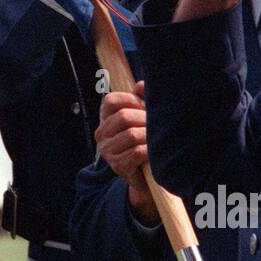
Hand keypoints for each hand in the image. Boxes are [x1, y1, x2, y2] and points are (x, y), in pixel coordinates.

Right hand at [96, 84, 158, 224]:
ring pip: (131, 135)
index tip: (145, 107)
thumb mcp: (141, 117)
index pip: (111, 100)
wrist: (145, 174)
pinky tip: (155, 152)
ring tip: (158, 139)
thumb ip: (141, 99)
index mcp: (105, 118)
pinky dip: (149, 150)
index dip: (131, 100)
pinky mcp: (117, 166)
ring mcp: (107, 151)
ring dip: (149, 136)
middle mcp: (101, 133)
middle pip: (124, 117)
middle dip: (144, 119)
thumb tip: (141, 85)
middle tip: (157, 125)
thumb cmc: (143, 141)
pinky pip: (136, 152)